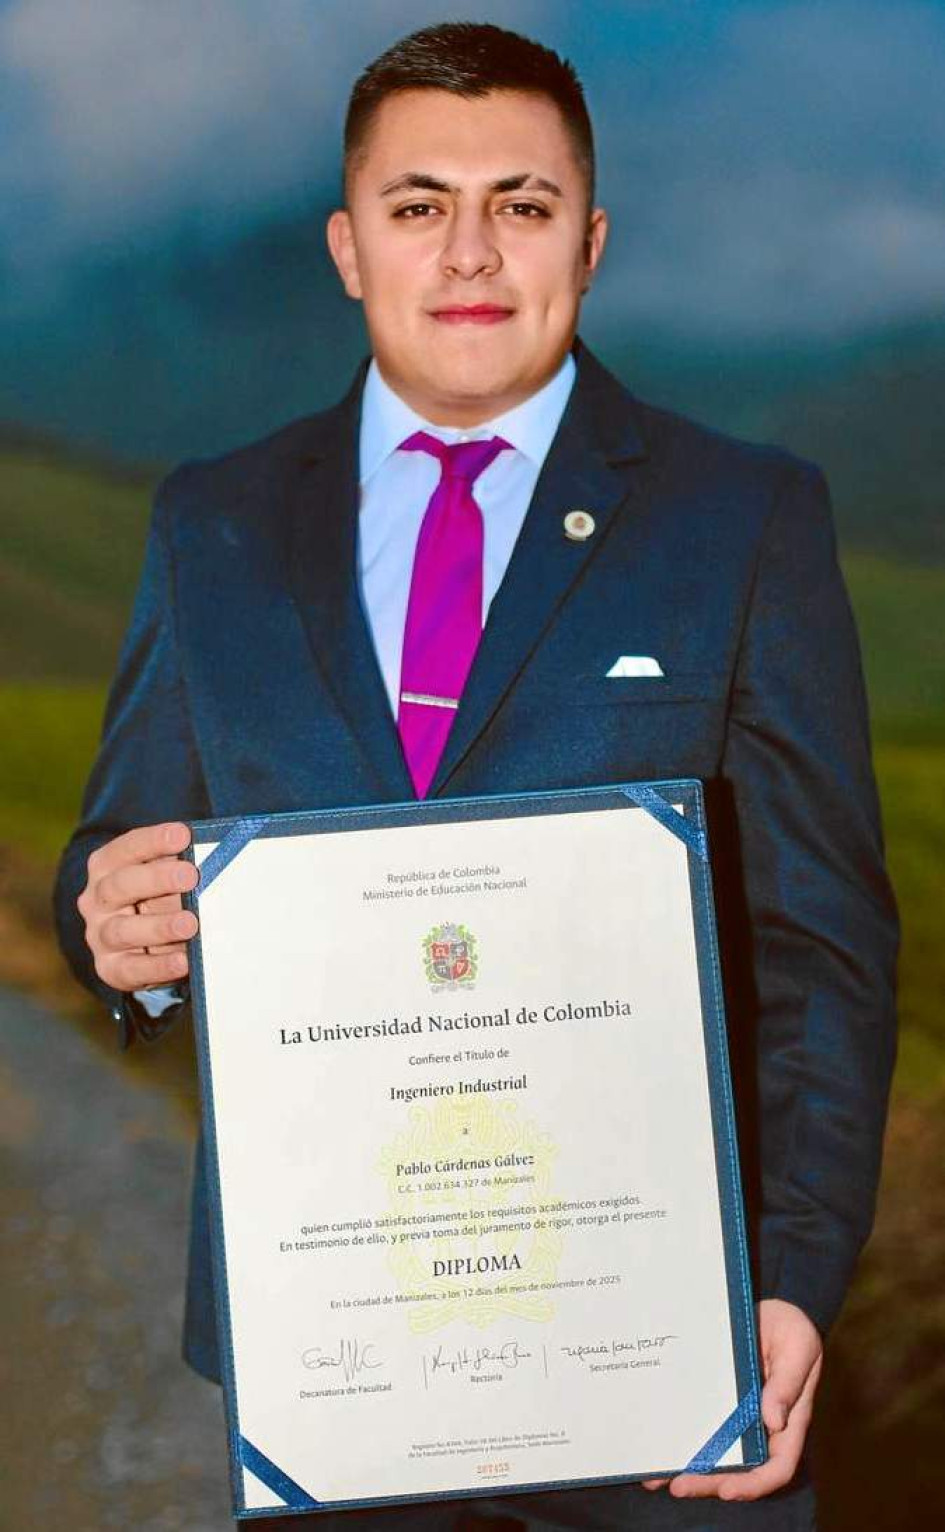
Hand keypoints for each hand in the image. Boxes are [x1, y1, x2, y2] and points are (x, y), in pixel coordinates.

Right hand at [78, 821, 198, 991]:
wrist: (134, 945)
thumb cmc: (157, 898)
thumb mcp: (163, 877)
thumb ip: (179, 864)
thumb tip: (216, 852)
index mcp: (106, 867)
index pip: (125, 849)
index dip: (152, 841)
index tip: (182, 835)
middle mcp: (97, 900)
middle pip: (120, 886)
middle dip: (156, 879)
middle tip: (190, 876)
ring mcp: (100, 936)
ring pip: (122, 930)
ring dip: (158, 926)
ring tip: (190, 923)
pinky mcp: (111, 968)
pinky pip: (132, 969)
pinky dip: (158, 966)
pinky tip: (184, 961)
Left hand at [642, 1298, 822, 1500]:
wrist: (769, 1309)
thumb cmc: (791, 1328)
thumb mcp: (798, 1346)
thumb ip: (788, 1382)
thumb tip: (774, 1421)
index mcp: (788, 1421)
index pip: (777, 1466)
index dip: (754, 1483)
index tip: (727, 1489)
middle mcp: (761, 1427)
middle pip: (739, 1469)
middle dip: (709, 1482)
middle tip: (678, 1485)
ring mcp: (738, 1417)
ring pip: (715, 1454)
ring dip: (688, 1469)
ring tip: (655, 1478)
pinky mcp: (718, 1402)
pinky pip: (700, 1426)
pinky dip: (680, 1439)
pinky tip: (656, 1446)